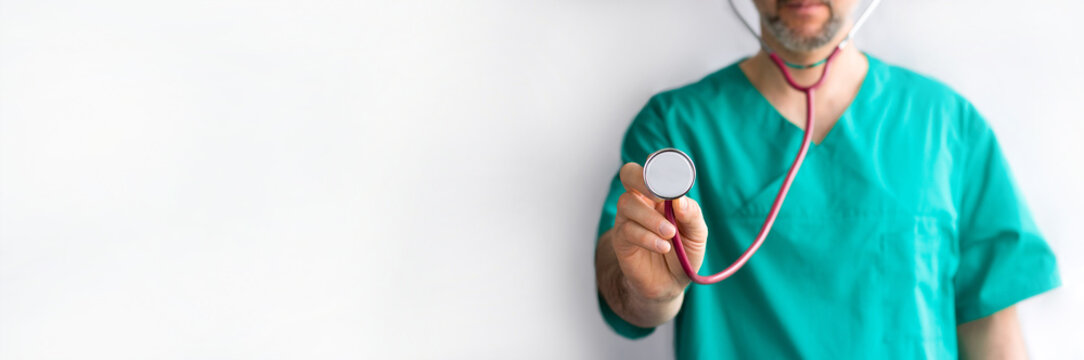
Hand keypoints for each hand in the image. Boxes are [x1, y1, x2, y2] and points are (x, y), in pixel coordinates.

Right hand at [612, 162, 708, 301]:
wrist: (669, 284)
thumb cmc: (683, 254)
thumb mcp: (697, 234)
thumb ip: (692, 215)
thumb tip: (680, 199)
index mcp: (660, 194)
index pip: (654, 168)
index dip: (659, 165)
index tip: (673, 177)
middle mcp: (642, 201)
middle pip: (629, 174)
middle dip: (642, 179)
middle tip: (660, 196)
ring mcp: (628, 219)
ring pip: (627, 203)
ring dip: (650, 218)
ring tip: (669, 234)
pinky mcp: (621, 240)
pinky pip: (628, 230)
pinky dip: (647, 238)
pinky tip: (662, 247)